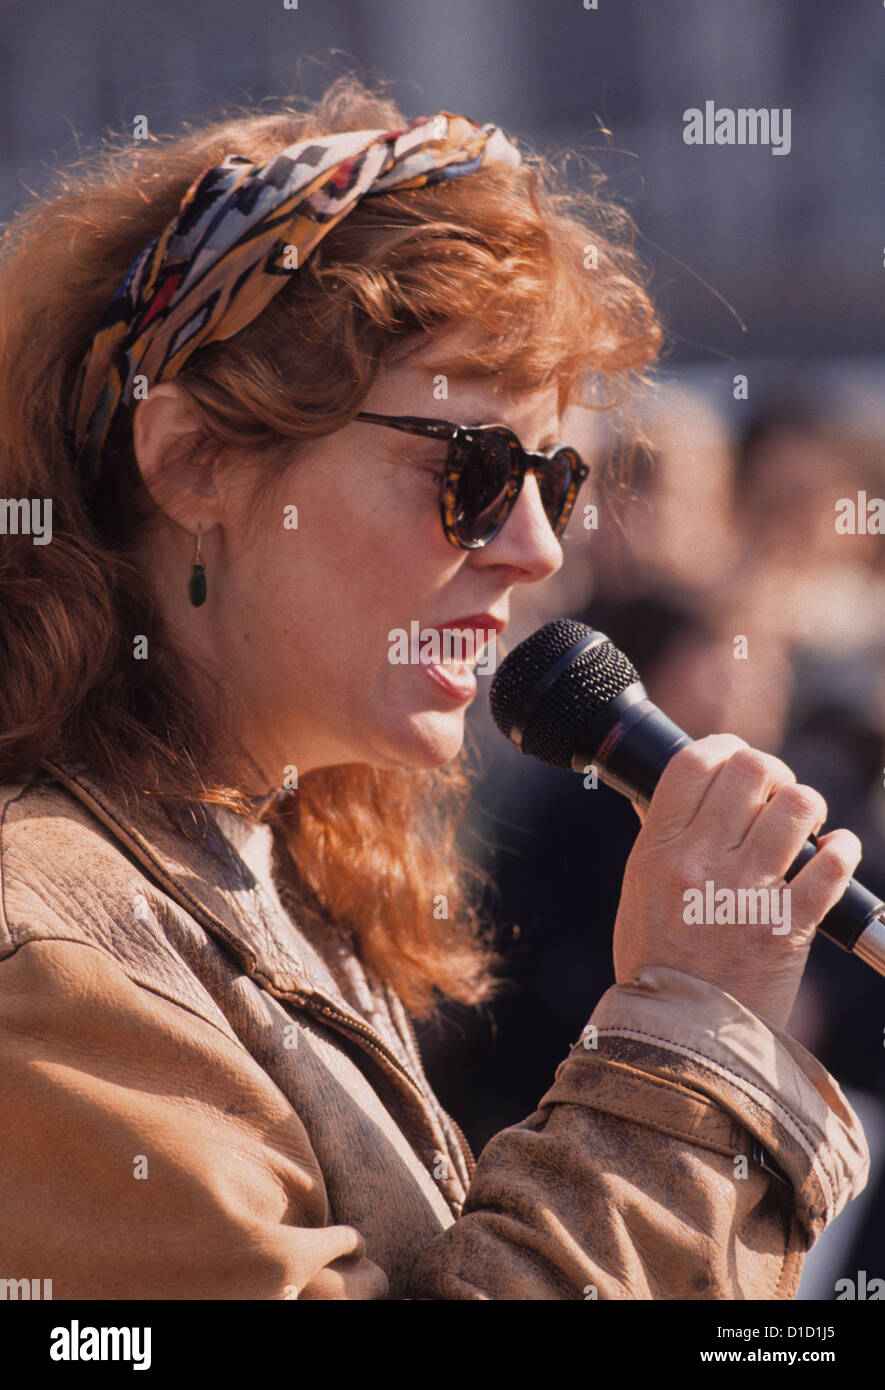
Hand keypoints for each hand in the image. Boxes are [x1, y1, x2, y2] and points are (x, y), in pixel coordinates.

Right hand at [613, 734, 861, 1028]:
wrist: (679, 1037)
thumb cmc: (656, 961)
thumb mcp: (638, 889)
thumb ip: (660, 838)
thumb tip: (676, 790)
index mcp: (659, 849)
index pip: (695, 762)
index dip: (723, 747)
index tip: (735, 757)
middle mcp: (703, 862)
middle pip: (752, 771)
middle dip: (773, 773)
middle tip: (775, 793)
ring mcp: (748, 893)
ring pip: (799, 807)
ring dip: (808, 806)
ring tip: (804, 825)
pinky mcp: (789, 927)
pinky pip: (832, 865)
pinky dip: (842, 851)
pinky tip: (835, 852)